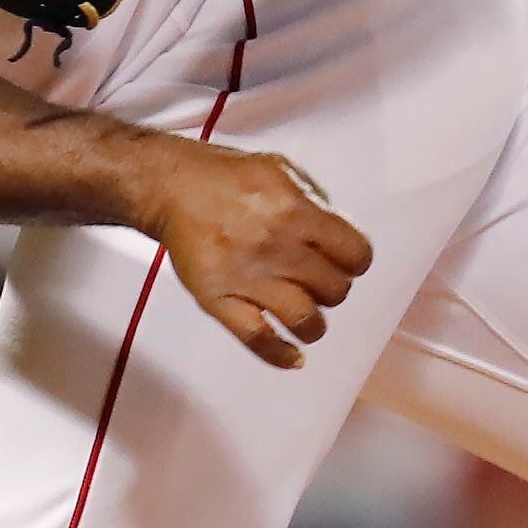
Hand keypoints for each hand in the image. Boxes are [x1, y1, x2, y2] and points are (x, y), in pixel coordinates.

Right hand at [132, 141, 372, 368]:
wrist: (171, 187)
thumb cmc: (227, 177)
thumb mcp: (283, 169)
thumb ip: (316, 202)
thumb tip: (339, 238)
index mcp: (297, 211)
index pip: (355, 253)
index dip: (355, 260)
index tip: (346, 262)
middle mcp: (277, 246)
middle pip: (334, 289)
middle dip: (333, 287)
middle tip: (319, 282)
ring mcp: (247, 277)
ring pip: (305, 319)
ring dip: (314, 323)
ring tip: (306, 315)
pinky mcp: (218, 299)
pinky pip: (257, 338)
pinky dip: (280, 355)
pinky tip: (294, 358)